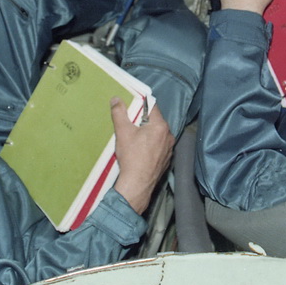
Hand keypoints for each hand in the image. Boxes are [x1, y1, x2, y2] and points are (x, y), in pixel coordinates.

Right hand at [111, 99, 173, 214]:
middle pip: (155, 121)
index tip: (132, 107)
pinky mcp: (166, 160)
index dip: (141, 105)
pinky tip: (140, 152)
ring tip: (134, 139)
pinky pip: (159, 147)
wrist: (137, 184)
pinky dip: (151, 146)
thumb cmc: (131, 157)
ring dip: (147, 134)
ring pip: (157, 135)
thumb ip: (119, 113)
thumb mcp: (122, 132)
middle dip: (143, 121)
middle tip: (130, 124)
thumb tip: (116, 99)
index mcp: (160, 126)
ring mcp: (169, 149)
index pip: (152, 107)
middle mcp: (169, 136)